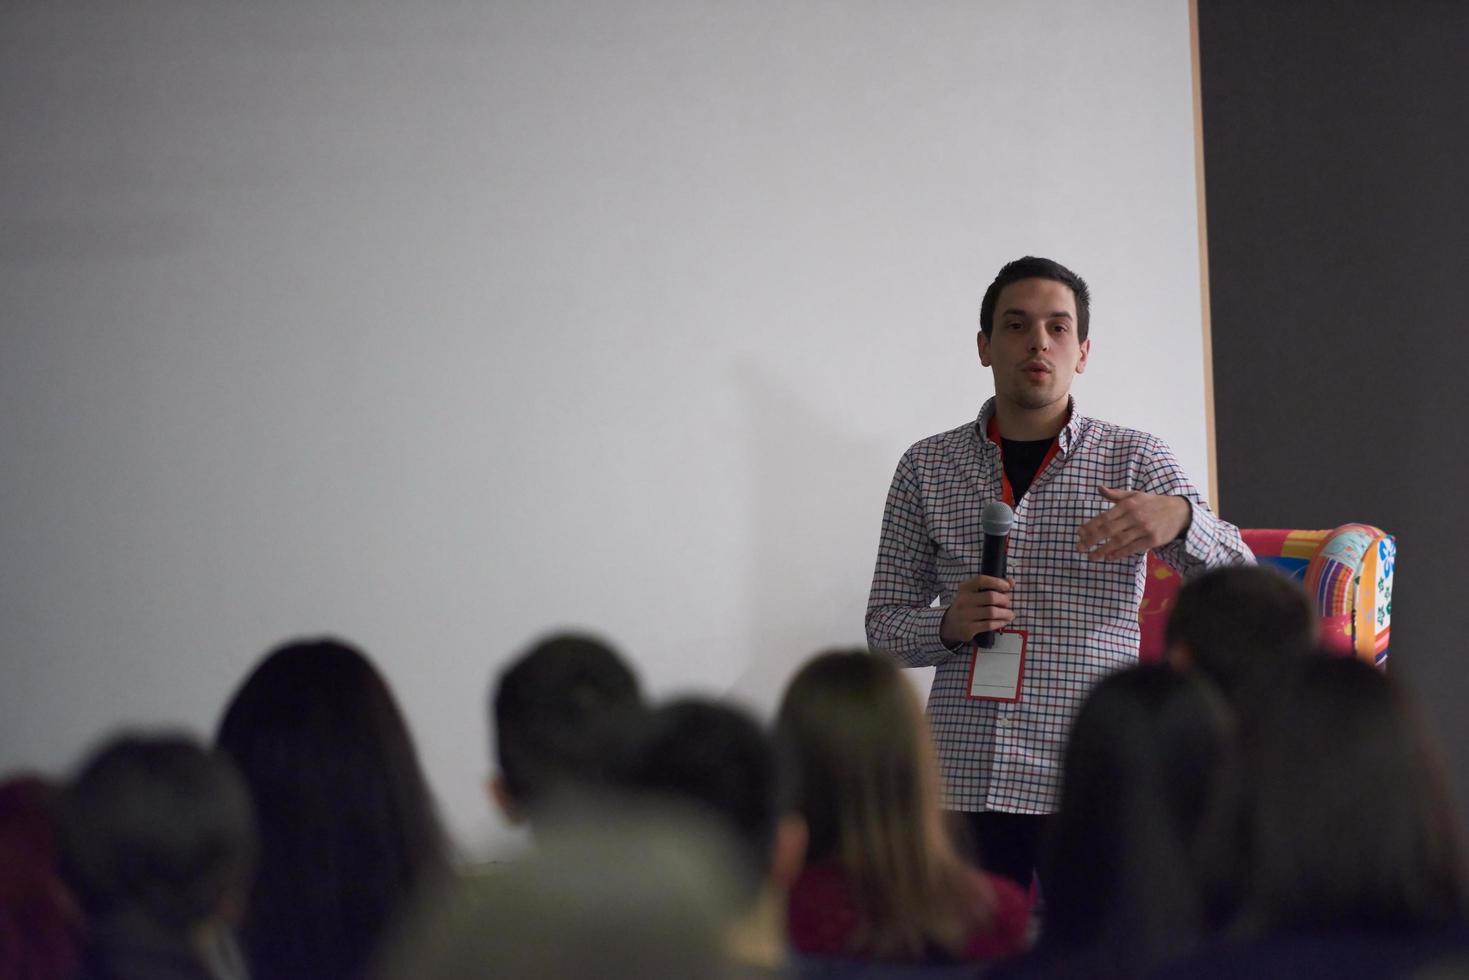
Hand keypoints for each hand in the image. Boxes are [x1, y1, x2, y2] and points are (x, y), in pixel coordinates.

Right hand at [939, 574, 1014, 645]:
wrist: (950, 623)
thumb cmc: (967, 605)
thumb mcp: (975, 592)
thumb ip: (993, 585)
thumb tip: (1011, 581)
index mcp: (965, 588)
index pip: (981, 580)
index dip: (997, 582)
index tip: (1007, 586)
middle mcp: (963, 600)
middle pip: (990, 597)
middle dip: (1004, 600)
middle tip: (1007, 603)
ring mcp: (965, 615)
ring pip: (992, 612)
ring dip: (1005, 613)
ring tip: (1010, 614)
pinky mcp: (968, 628)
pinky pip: (989, 625)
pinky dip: (1000, 622)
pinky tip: (1003, 621)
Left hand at [1076, 487, 1191, 560]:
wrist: (1179, 511)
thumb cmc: (1152, 503)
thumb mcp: (1135, 495)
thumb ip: (1116, 494)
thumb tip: (1099, 488)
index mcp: (1128, 505)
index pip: (1104, 517)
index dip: (1090, 526)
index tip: (1079, 533)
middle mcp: (1134, 516)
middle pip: (1108, 530)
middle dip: (1091, 540)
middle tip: (1079, 548)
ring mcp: (1143, 529)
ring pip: (1118, 541)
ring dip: (1103, 550)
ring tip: (1091, 556)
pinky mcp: (1152, 540)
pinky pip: (1132, 548)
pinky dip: (1119, 553)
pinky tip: (1109, 557)